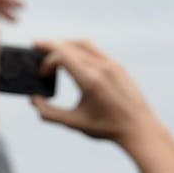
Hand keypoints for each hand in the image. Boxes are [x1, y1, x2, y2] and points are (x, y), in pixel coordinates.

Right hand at [30, 40, 155, 142]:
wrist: (140, 129)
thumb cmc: (106, 127)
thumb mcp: (74, 123)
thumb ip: (48, 113)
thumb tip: (33, 99)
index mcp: (90, 80)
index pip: (61, 55)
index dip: (46, 61)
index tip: (42, 75)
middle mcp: (101, 68)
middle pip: (69, 45)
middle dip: (49, 46)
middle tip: (35, 47)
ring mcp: (112, 65)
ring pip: (82, 43)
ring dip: (65, 44)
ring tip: (53, 51)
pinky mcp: (118, 66)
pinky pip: (95, 49)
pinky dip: (79, 49)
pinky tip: (73, 58)